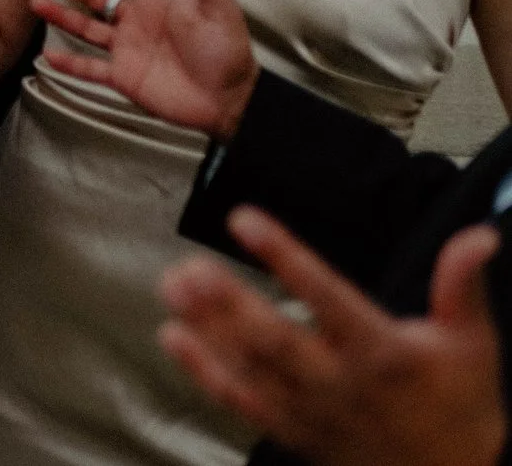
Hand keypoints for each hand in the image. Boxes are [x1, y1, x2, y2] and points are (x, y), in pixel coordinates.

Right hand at [29, 0, 258, 140]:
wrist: (228, 101)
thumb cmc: (227, 52)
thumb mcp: (220, 13)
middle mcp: (137, 20)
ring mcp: (127, 48)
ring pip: (86, 27)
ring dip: (61, 15)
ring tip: (35, 2)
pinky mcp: (123, 76)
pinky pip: (90, 68)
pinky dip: (70, 64)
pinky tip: (48, 55)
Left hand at [159, 211, 505, 465]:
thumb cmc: (461, 402)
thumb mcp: (472, 341)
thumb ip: (462, 284)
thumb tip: (479, 236)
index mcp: (385, 352)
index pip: (328, 296)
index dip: (285, 257)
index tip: (245, 219)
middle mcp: (343, 383)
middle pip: (276, 340)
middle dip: (228, 303)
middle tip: (190, 267)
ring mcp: (314, 410)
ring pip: (251, 369)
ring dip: (208, 329)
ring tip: (172, 286)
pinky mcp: (296, 431)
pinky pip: (243, 402)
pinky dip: (205, 372)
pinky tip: (173, 338)